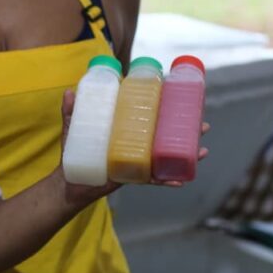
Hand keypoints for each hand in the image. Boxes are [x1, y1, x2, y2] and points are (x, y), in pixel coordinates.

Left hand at [60, 90, 209, 190]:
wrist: (70, 180)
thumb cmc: (74, 151)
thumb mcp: (74, 128)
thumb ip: (71, 111)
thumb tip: (70, 91)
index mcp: (127, 127)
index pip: (151, 115)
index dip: (169, 106)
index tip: (184, 97)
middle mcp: (137, 143)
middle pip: (166, 133)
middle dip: (187, 129)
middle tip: (203, 123)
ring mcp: (137, 159)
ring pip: (166, 155)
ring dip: (186, 153)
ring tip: (202, 149)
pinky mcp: (134, 175)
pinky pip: (154, 178)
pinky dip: (167, 180)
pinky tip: (181, 180)